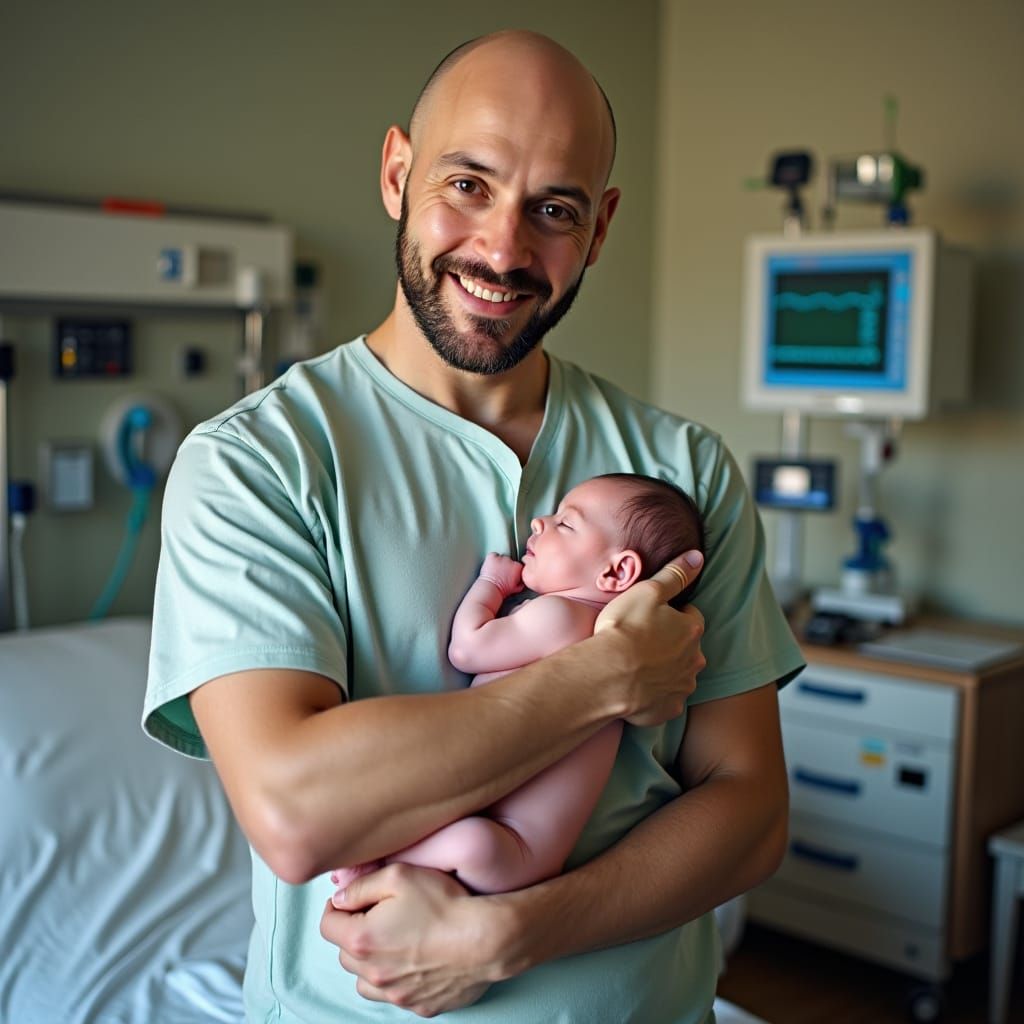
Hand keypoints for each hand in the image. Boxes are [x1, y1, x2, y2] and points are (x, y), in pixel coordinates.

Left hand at [320, 863, 503, 1016]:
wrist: (485, 939)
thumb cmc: (444, 904)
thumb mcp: (398, 876)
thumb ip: (361, 886)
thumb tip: (340, 898)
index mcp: (362, 940)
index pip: (327, 924)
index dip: (337, 907)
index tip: (351, 899)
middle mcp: (374, 973)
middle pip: (344, 953)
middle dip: (354, 932)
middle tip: (377, 915)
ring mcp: (396, 994)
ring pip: (365, 980)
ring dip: (370, 961)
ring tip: (393, 940)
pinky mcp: (419, 1006)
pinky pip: (394, 995)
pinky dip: (396, 979)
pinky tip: (414, 959)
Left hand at [478, 552, 523, 596]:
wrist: (491, 589)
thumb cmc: (502, 590)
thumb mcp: (516, 589)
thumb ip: (520, 582)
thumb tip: (521, 581)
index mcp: (518, 568)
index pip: (518, 565)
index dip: (513, 570)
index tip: (510, 574)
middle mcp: (511, 561)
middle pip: (510, 560)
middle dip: (506, 566)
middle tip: (502, 573)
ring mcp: (501, 558)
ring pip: (501, 557)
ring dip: (499, 562)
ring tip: (495, 571)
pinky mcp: (492, 557)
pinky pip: (492, 555)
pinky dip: (491, 560)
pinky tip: (491, 566)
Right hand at [594, 551, 705, 726]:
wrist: (607, 675)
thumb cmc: (625, 630)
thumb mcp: (648, 591)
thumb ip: (674, 574)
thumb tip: (697, 556)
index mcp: (691, 629)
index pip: (691, 616)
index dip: (672, 614)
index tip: (652, 617)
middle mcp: (694, 659)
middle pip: (688, 647)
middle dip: (672, 644)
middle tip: (643, 641)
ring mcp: (682, 686)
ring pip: (679, 673)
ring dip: (665, 669)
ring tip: (638, 665)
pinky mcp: (668, 709)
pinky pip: (666, 700)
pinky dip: (656, 694)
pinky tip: (637, 689)